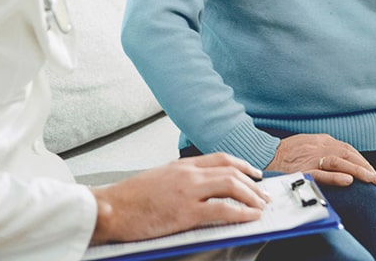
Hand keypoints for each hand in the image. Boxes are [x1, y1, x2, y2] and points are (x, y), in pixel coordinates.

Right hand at [90, 153, 269, 244]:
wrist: (112, 207)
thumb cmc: (131, 197)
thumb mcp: (160, 178)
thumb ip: (180, 178)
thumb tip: (198, 187)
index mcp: (182, 165)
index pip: (221, 158)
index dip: (242, 165)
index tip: (255, 173)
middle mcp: (188, 173)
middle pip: (231, 171)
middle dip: (253, 183)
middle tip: (264, 194)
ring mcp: (188, 191)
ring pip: (231, 185)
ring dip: (251, 195)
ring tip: (261, 206)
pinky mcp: (186, 212)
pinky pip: (222, 209)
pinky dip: (240, 212)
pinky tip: (249, 217)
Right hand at [267, 133, 375, 187]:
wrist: (265, 155)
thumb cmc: (285, 153)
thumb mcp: (306, 144)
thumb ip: (322, 148)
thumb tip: (341, 157)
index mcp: (319, 140)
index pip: (346, 148)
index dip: (360, 159)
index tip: (369, 170)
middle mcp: (317, 146)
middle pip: (346, 153)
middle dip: (364, 165)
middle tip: (375, 177)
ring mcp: (310, 157)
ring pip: (338, 161)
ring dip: (357, 170)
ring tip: (370, 179)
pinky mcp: (302, 169)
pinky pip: (321, 173)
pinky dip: (336, 176)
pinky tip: (348, 180)